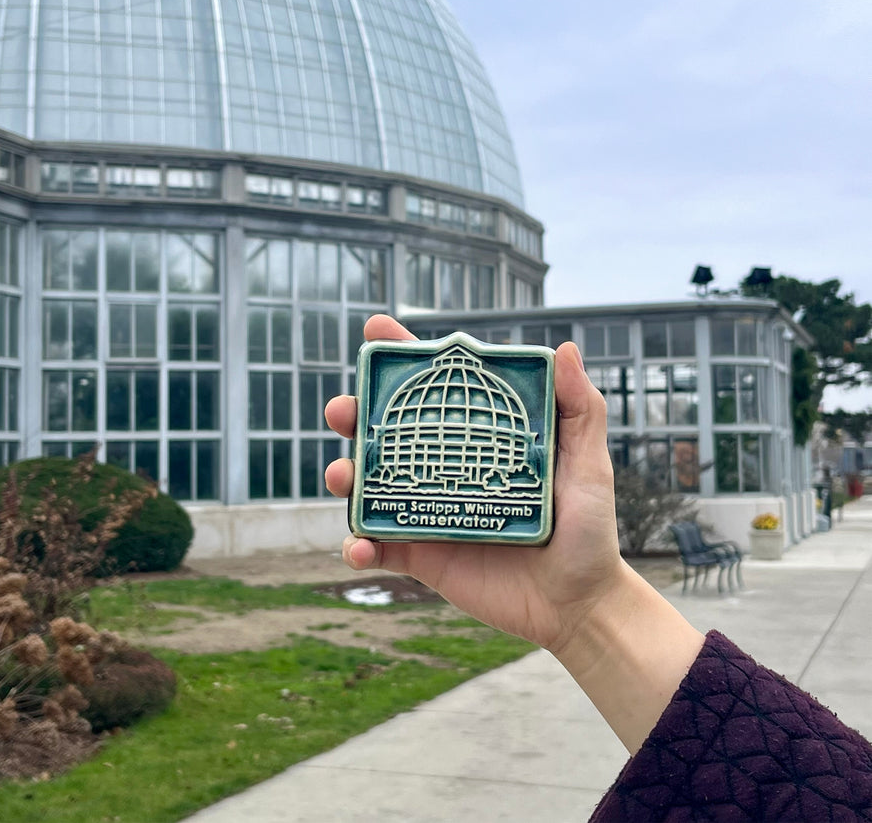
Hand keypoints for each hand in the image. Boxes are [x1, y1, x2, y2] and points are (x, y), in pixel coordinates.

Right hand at [324, 314, 623, 655]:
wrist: (579, 604)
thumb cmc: (586, 528)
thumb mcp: (588, 463)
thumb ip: (579, 409)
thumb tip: (565, 349)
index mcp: (477, 437)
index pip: (435, 388)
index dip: (402, 355)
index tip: (375, 328)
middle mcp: (444, 467)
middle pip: (385, 431)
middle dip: (352, 414)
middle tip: (343, 411)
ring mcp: (428, 511)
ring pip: (368, 485)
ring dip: (343, 475)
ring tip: (342, 476)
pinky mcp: (422, 557)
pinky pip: (377, 547)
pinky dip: (357, 546)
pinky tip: (359, 546)